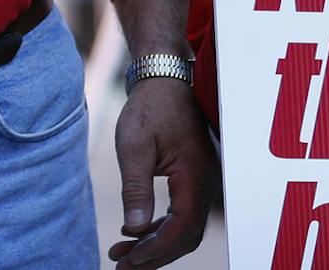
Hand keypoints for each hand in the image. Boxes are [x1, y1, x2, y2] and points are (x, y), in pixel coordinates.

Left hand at [110, 77, 216, 264]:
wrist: (164, 78)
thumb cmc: (150, 107)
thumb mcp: (134, 146)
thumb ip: (136, 188)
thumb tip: (135, 229)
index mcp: (196, 176)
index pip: (183, 228)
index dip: (157, 249)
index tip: (129, 259)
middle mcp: (206, 183)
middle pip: (186, 235)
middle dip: (154, 255)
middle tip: (121, 266)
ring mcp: (202, 181)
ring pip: (184, 227)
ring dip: (155, 244)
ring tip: (121, 253)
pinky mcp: (194, 178)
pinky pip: (182, 213)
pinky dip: (160, 228)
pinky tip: (135, 232)